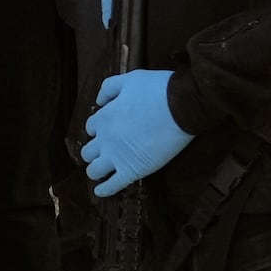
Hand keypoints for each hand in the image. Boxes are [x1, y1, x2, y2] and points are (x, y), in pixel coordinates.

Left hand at [82, 69, 190, 195]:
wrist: (182, 106)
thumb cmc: (157, 90)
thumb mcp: (129, 79)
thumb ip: (109, 88)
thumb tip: (99, 101)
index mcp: (103, 118)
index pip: (91, 128)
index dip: (99, 130)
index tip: (109, 131)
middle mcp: (105, 139)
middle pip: (87, 152)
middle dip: (94, 152)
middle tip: (106, 152)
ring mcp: (117, 157)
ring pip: (93, 171)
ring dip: (96, 170)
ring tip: (104, 170)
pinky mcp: (133, 171)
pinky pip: (112, 186)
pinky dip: (104, 190)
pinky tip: (101, 192)